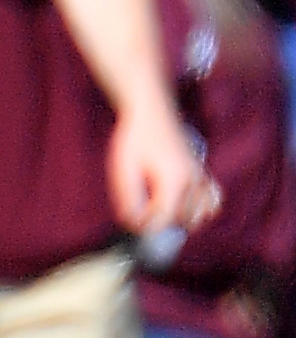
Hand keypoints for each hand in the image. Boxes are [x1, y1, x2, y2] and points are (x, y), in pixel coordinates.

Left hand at [109, 100, 219, 237]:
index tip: (131, 217)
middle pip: (182, 221)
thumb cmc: (135, 140)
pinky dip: (202, 210)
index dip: (144, 224)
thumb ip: (129, 199)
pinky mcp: (203, 173)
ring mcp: (201, 177)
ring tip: (159, 210)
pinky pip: (213, 201)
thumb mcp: (124, 170)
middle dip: (160, 222)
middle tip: (141, 211)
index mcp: (174, 181)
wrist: (152, 113)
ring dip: (180, 220)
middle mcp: (193, 181)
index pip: (164, 219)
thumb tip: (133, 222)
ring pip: (201, 216)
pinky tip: (182, 206)